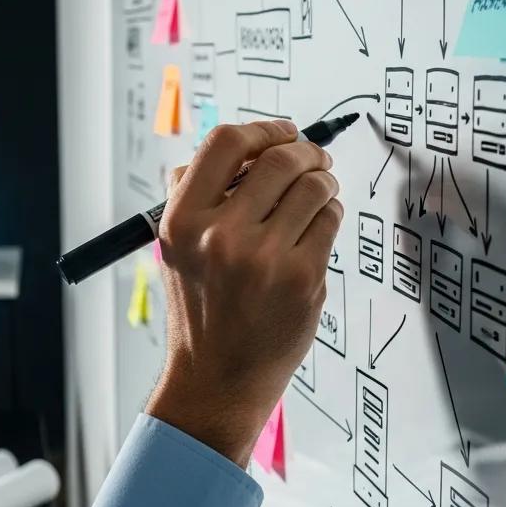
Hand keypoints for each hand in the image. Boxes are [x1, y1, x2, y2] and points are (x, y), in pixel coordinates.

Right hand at [145, 119, 342, 466]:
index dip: (261, 128)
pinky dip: (330, 214)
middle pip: (279, 156)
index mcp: (182, 221)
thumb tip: (241, 144)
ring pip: (313, 184)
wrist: (217, 377)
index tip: (280, 133)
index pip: (225, 142)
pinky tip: (317, 227)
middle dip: (304, 151)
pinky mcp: (302, 278)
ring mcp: (263, 258)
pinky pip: (330, 219)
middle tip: (312, 160)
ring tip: (317, 194)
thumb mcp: (175, 247)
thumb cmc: (201, 309)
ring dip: (322, 181)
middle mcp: (219, 236)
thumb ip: (194, 193)